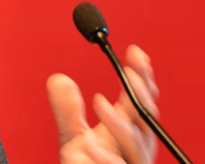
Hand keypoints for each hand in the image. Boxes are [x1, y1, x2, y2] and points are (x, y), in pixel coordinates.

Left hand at [47, 45, 159, 163]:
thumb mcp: (75, 140)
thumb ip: (68, 111)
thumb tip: (58, 79)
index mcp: (132, 133)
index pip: (142, 100)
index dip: (143, 76)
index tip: (135, 52)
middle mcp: (138, 149)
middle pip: (146, 117)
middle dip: (141, 92)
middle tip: (128, 70)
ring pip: (136, 144)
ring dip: (119, 121)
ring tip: (99, 102)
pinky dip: (103, 157)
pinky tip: (88, 144)